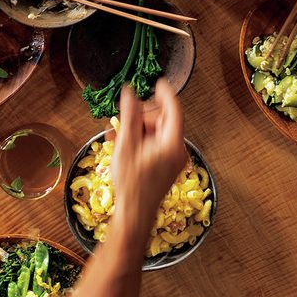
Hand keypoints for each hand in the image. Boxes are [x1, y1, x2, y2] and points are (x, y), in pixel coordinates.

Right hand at [110, 82, 187, 232]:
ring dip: (140, 129)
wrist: (134, 214)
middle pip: (164, 121)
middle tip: (125, 121)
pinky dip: (143, 141)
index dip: (166, 94)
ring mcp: (175, 160)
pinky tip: (124, 145)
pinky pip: (157, 145)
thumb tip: (129, 92)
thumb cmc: (131, 183)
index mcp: (172, 143)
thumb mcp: (126, 145)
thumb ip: (129, 115)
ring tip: (118, 136)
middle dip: (144, 117)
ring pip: (159, 132)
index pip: (174, 110)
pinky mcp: (168, 166)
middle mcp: (178, 150)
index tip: (158, 83)